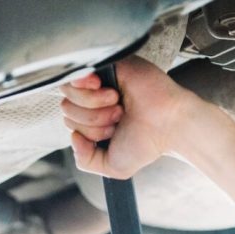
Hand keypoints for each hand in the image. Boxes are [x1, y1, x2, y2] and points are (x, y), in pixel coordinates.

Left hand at [60, 57, 199, 179]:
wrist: (168, 125)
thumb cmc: (146, 144)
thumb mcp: (110, 166)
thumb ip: (84, 160)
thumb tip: (72, 137)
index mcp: (93, 121)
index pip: (69, 122)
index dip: (86, 133)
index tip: (112, 132)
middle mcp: (94, 100)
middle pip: (66, 109)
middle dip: (90, 122)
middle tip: (117, 119)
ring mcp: (100, 81)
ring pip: (69, 93)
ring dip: (93, 107)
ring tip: (118, 107)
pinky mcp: (107, 64)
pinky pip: (77, 74)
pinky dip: (87, 88)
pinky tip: (109, 92)